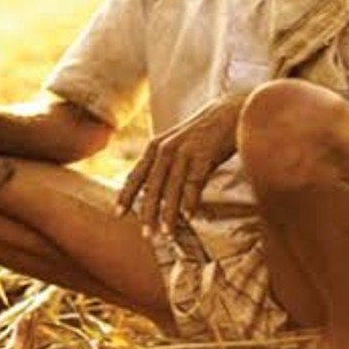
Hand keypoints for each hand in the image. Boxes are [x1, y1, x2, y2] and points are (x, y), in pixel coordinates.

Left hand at [115, 93, 244, 235]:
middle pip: (152, 186)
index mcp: (155, 147)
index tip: (117, 214)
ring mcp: (185, 151)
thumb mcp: (176, 145)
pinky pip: (194, 183)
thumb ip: (164, 164)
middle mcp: (166, 149)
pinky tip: (189, 217)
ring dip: (169, 213)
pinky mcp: (204, 155)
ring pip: (172, 188)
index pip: (136, 176)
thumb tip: (155, 192)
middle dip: (148, 212)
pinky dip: (191, 201)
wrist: (230, 113)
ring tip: (166, 233)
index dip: (126, 196)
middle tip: (146, 235)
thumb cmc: (203, 134)